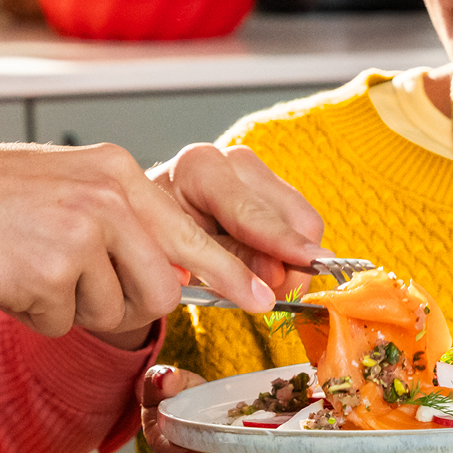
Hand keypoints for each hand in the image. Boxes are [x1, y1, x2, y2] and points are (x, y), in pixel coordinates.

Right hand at [0, 142, 285, 335]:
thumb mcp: (67, 186)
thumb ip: (122, 219)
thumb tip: (174, 270)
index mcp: (115, 172)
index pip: (192, 230)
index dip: (232, 271)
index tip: (264, 296)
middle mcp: (106, 198)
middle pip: (161, 289)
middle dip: (126, 304)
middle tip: (75, 283)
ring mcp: (78, 234)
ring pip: (113, 312)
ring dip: (73, 306)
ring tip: (29, 266)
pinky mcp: (47, 274)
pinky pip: (61, 323)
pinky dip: (33, 314)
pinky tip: (5, 277)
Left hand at [149, 143, 332, 311]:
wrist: (138, 220)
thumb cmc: (151, 237)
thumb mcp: (176, 256)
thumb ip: (226, 264)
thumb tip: (276, 278)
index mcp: (198, 168)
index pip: (254, 212)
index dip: (284, 243)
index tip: (314, 263)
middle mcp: (231, 158)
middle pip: (293, 214)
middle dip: (293, 260)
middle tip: (277, 295)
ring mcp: (253, 167)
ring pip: (303, 219)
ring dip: (291, 257)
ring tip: (264, 282)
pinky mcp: (267, 182)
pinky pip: (298, 221)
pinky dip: (287, 250)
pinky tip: (263, 264)